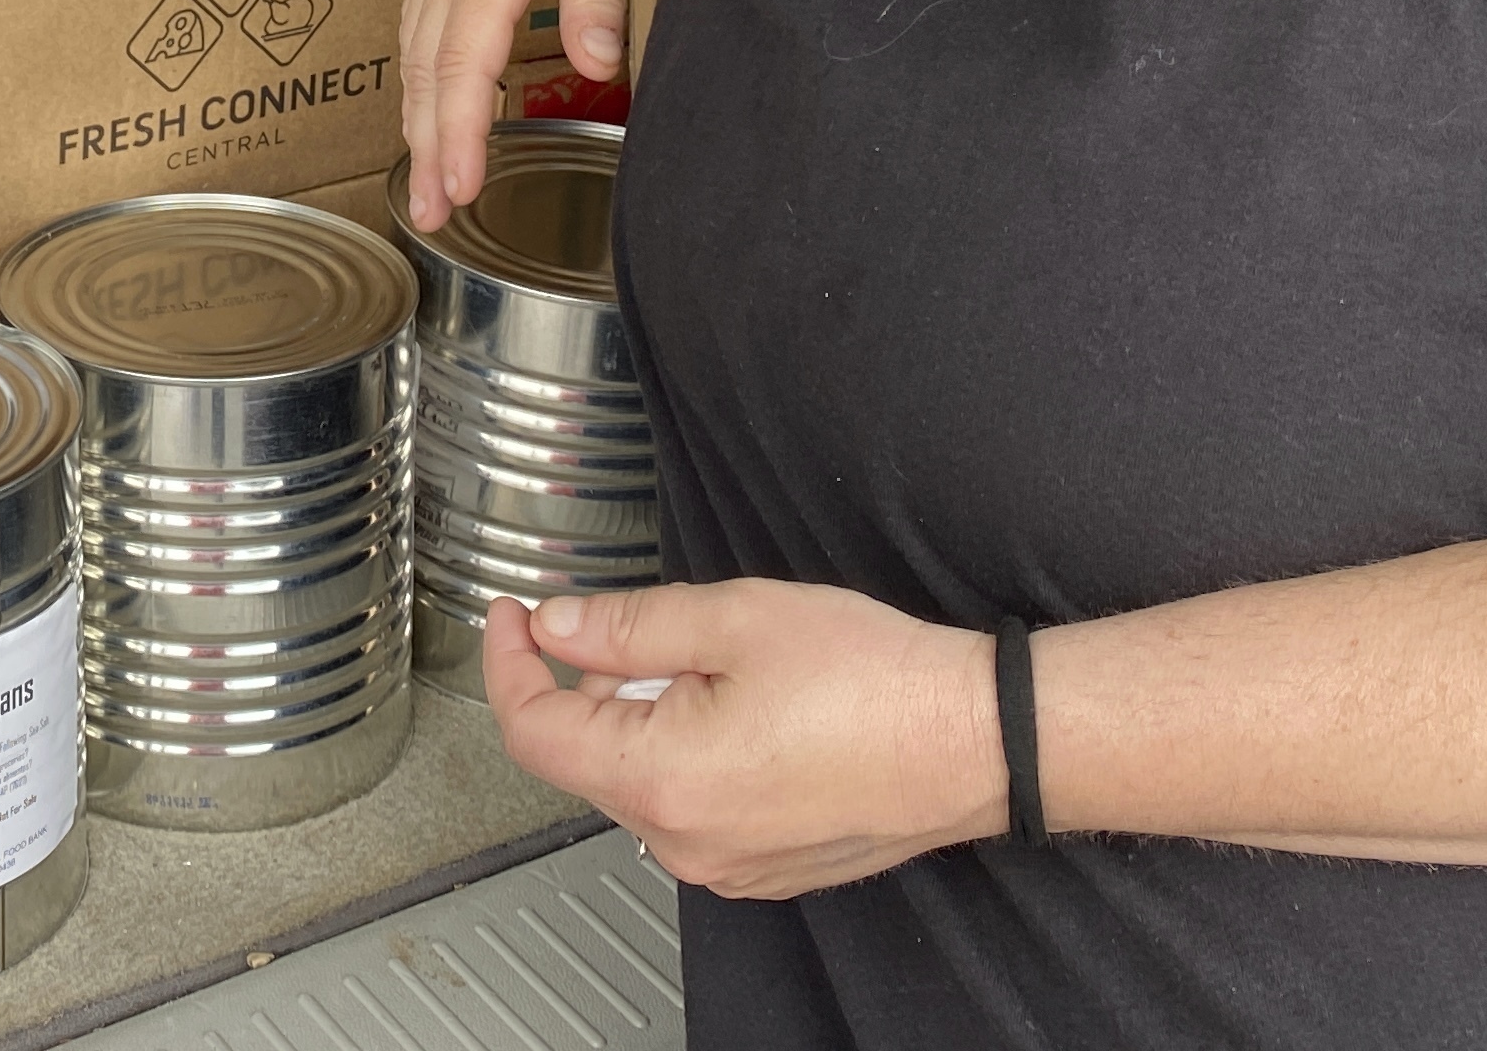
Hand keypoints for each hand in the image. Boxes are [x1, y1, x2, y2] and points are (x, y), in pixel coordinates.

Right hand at [397, 0, 655, 227]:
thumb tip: (601, 65)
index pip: (464, 59)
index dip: (457, 129)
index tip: (459, 187)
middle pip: (426, 68)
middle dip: (426, 145)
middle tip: (431, 215)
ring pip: (414, 51)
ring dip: (416, 121)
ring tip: (425, 187)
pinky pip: (417, 28)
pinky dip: (417, 81)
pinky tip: (425, 115)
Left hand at [486, 585, 1003, 899]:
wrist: (976, 739)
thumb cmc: (874, 681)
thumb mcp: (733, 618)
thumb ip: (627, 625)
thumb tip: (558, 628)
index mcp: (663, 781)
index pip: (534, 731)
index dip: (510, 665)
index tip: (513, 618)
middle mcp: (686, 842)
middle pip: (587, 759)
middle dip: (595, 685)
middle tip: (652, 630)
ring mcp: (726, 866)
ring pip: (640, 783)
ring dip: (646, 718)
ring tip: (719, 667)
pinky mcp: (763, 868)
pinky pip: (691, 810)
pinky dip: (689, 754)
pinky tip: (747, 712)